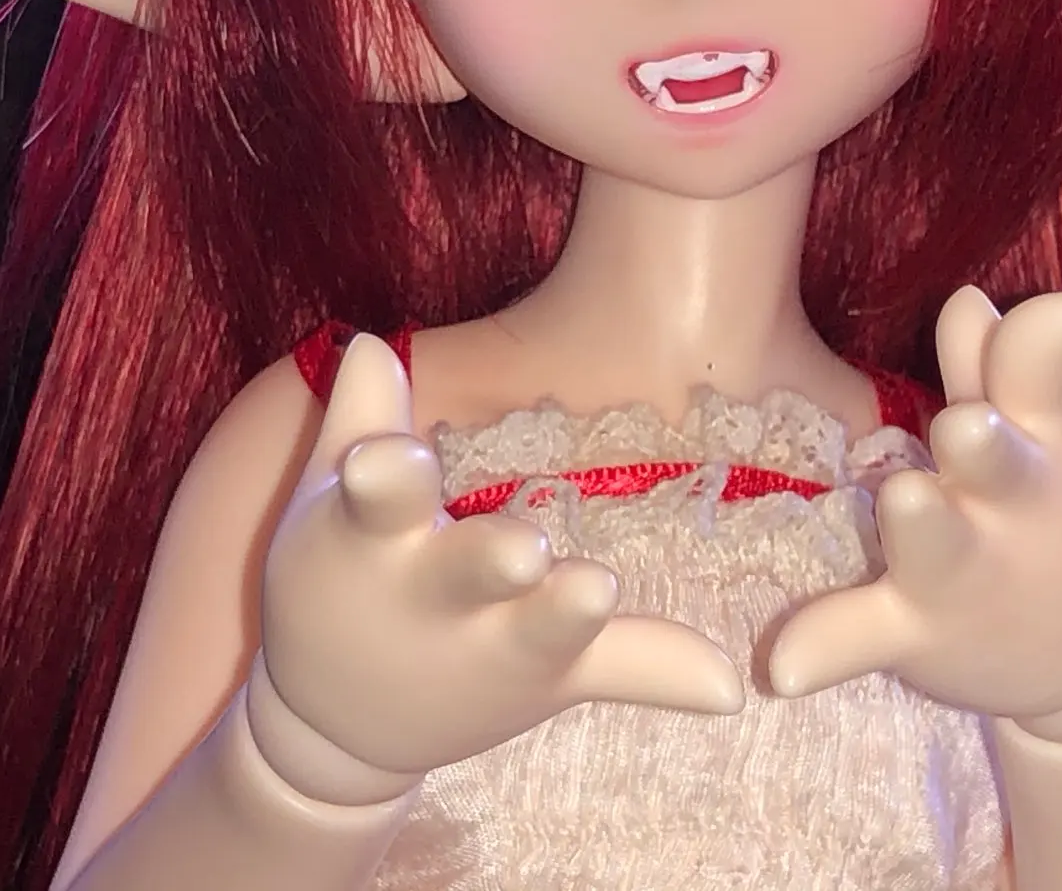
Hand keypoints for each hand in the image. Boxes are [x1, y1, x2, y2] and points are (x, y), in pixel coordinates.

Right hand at [255, 334, 744, 796]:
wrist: (335, 721)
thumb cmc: (343, 574)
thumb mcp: (336, 502)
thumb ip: (363, 418)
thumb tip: (372, 340)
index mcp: (377, 537)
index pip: (377, 498)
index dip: (383, 478)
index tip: (390, 459)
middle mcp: (434, 597)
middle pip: (462, 572)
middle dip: (488, 560)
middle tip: (522, 547)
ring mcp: (493, 647)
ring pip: (539, 630)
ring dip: (568, 615)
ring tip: (601, 590)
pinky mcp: (546, 679)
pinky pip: (615, 673)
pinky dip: (669, 675)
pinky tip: (727, 686)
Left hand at [768, 289, 1061, 742]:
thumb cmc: (1050, 507)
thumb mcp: (1043, 436)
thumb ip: (1000, 370)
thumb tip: (969, 298)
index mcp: (1040, 439)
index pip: (1038, 373)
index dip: (1042, 341)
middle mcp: (1006, 503)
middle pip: (998, 460)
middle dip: (986, 443)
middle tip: (970, 423)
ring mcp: (961, 570)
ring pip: (938, 548)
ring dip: (924, 529)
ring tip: (907, 502)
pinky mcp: (916, 631)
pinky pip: (864, 638)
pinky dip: (827, 649)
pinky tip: (787, 669)